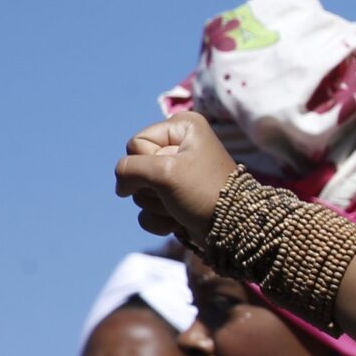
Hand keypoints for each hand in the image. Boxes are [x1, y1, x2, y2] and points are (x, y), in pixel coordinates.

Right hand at [113, 112, 239, 246]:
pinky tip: (180, 222)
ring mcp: (177, 173)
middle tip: (181, 192)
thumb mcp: (164, 173)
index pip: (136, 143)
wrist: (234, 229)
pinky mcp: (176, 197)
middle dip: (152, 188)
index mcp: (183, 126)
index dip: (147, 164)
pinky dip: (159, 220)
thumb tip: (121, 188)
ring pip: (139, 192)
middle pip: (135, 168)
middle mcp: (181, 145)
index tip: (176, 173)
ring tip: (183, 207)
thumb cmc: (205, 193)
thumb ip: (129, 170)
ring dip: (158, 206)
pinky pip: (147, 210)